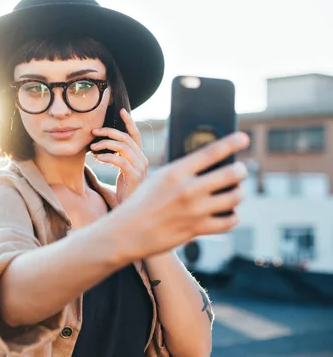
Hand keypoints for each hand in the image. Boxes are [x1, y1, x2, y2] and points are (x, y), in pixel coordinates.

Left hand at [90, 108, 148, 203]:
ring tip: (92, 148)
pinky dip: (107, 157)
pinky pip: (120, 160)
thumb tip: (96, 153)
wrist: (129, 212)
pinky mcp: (134, 176)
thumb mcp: (117, 174)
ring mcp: (140, 168)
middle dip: (108, 132)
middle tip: (93, 132)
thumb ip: (112, 162)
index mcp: (139, 157)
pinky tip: (98, 159)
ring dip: (105, 144)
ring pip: (122, 147)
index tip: (122, 110)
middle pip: (126, 138)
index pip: (136, 135)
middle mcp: (142, 160)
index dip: (129, 122)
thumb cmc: (123, 194)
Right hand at [113, 131, 249, 259]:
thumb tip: (210, 165)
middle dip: (240, 170)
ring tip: (235, 191)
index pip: (210, 152)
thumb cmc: (142, 202)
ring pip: (234, 197)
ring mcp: (194, 211)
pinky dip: (232, 216)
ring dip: (239, 193)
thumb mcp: (158, 179)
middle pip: (230, 174)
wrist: (127, 232)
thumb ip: (182, 172)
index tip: (244, 138)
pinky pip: (229, 221)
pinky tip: (228, 212)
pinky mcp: (197, 229)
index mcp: (175, 172)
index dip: (231, 143)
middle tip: (240, 169)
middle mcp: (187, 190)